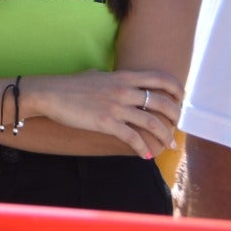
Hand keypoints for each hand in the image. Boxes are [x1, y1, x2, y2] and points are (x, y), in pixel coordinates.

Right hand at [24, 69, 182, 157]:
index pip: (158, 79)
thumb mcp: (92, 75)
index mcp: (122, 77)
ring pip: (151, 122)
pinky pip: (132, 137)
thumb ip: (106, 76)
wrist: (48, 93)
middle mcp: (123, 90)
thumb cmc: (68, 85)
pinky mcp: (106, 122)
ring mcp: (115, 107)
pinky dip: (142, 148)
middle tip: (177, 125)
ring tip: (169, 144)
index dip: (175, 88)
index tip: (181, 98)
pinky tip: (146, 155)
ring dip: (165, 135)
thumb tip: (105, 75)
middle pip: (161, 102)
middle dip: (175, 115)